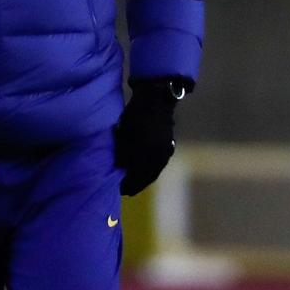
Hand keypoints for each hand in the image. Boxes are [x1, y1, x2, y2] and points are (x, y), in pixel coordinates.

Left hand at [114, 79, 180, 196]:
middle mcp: (159, 155)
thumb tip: (121, 167)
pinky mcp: (169, 147)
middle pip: (148, 176)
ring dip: (145, 179)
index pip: (137, 175)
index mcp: (147, 153)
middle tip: (127, 190)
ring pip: (155, 171)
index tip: (120, 190)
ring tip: (136, 183)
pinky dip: (152, 171)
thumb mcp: (124, 133)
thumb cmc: (135, 114)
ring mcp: (166, 151)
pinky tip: (145, 172)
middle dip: (137, 184)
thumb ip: (123, 152)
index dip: (129, 184)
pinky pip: (160, 164)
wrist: (156, 99)